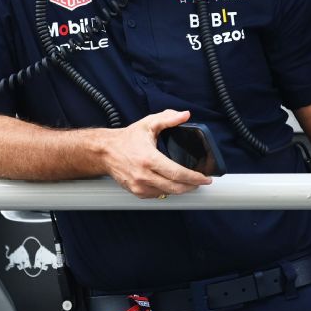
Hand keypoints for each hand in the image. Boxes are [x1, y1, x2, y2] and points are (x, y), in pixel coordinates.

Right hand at [97, 109, 211, 198]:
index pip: (177, 173)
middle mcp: (144, 175)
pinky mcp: (136, 192)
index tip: (206, 178)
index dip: (194, 178)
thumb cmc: (127, 139)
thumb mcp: (148, 124)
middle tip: (200, 181)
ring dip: (180, 189)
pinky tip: (170, 183)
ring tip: (188, 182)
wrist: (105, 152)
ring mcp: (139, 186)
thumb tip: (185, 115)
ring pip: (167, 193)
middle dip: (192, 186)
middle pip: (175, 188)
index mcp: (149, 158)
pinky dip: (167, 190)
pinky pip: (157, 195)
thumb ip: (168, 118)